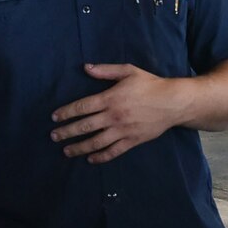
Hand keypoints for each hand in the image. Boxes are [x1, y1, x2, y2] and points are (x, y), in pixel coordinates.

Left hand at [50, 63, 184, 163]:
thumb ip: (106, 70)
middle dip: (67, 132)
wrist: (173, 102)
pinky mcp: (132, 141)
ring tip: (67, 151)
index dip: (66, 113)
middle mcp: (113, 116)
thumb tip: (86, 67)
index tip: (54, 117)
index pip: (82, 107)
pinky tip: (91, 159)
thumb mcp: (129, 71)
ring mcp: (122, 130)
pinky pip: (113, 152)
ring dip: (79, 148)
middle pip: (85, 126)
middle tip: (54, 137)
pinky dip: (100, 157)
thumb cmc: (150, 85)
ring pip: (96, 142)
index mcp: (110, 98)